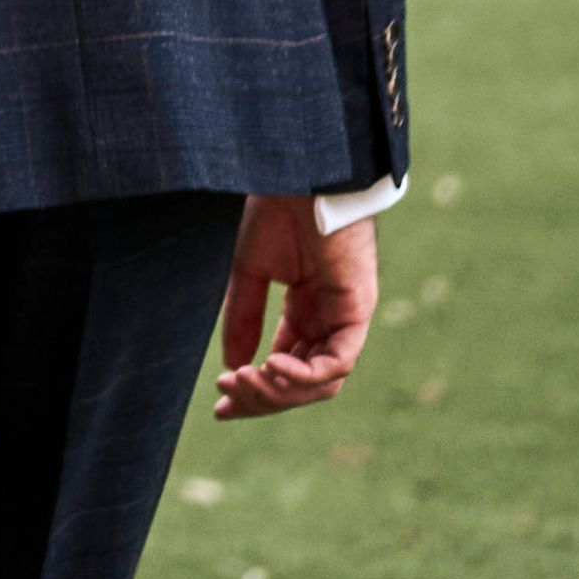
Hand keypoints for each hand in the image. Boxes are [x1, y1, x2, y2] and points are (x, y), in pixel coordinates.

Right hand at [214, 194, 374, 419]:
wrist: (299, 174)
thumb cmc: (276, 212)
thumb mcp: (250, 272)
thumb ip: (244, 319)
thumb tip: (233, 367)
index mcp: (306, 310)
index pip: (285, 368)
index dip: (255, 391)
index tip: (220, 404)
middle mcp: (329, 320)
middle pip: (302, 384)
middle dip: (262, 398)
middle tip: (225, 397)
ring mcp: (346, 317)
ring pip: (323, 383)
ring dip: (281, 390)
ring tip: (245, 378)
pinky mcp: (358, 309)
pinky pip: (339, 362)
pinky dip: (306, 374)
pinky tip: (271, 365)